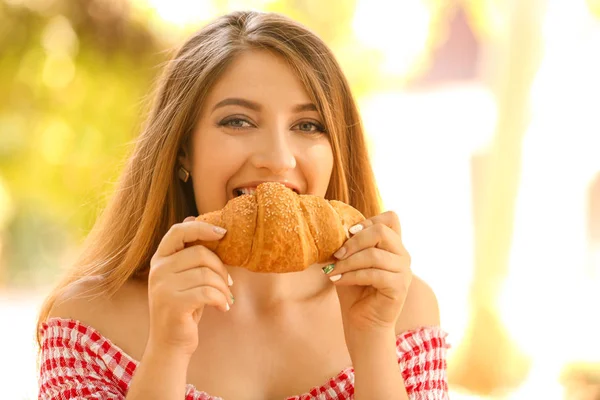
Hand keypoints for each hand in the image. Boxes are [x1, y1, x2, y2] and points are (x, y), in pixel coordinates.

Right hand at [147, 217, 233, 356]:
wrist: (170, 344)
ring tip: (225, 298)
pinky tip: (223, 307)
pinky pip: (207, 292)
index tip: (223, 233)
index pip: (179, 231)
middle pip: (200, 254)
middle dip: (221, 268)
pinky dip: (221, 300)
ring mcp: (162, 287)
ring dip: (223, 288)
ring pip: (207, 274)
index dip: (202, 227)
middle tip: (229, 283)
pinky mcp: (173, 304)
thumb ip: (188, 253)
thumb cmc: (185, 308)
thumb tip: (191, 216)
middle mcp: (157, 270)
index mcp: (160, 259)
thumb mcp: (185, 278)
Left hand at [324, 211, 411, 336]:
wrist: (362, 322)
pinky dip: (352, 276)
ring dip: (348, 262)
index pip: (390, 218)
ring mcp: (404, 271)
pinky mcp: (400, 287)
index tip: (348, 233)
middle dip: (354, 241)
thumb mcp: (349, 261)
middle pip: (381, 231)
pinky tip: (338, 280)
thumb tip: (334, 228)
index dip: (369, 220)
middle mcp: (403, 254)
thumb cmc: (355, 290)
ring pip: (374, 254)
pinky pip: (373, 274)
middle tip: (336, 254)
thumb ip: (349, 244)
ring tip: (332, 271)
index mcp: (393, 244)